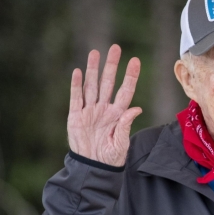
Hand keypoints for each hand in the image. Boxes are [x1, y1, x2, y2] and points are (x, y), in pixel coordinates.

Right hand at [68, 45, 142, 166]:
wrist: (92, 166)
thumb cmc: (111, 157)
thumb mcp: (121, 143)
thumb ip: (126, 125)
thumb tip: (137, 109)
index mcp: (118, 114)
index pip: (125, 90)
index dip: (130, 76)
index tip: (135, 61)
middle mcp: (104, 108)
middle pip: (108, 82)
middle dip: (111, 65)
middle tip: (115, 48)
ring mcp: (90, 110)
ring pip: (92, 85)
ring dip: (93, 69)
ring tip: (95, 53)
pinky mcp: (76, 115)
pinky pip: (76, 97)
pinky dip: (76, 85)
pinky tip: (78, 72)